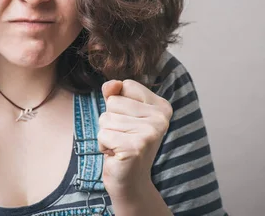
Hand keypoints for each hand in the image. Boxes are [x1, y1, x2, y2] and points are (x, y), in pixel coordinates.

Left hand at [97, 79, 172, 197]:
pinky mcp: (136, 147)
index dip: (118, 104)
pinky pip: (103, 134)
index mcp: (161, 106)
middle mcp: (160, 118)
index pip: (126, 85)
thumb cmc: (123, 143)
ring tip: (120, 145)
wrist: (130, 181)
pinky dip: (103, 145)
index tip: (129, 122)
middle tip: (123, 137)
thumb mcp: (120, 113)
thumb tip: (111, 85)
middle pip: (113, 102)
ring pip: (106, 118)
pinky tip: (117, 154)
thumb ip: (114, 93)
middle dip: (110, 120)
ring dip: (106, 134)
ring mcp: (150, 132)